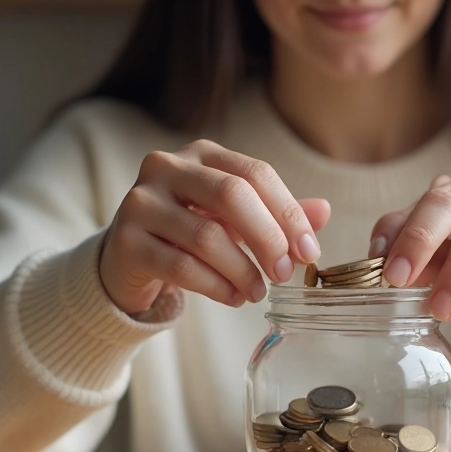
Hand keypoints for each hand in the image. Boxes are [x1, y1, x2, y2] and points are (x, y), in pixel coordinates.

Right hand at [101, 139, 329, 314]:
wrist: (129, 258)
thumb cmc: (190, 232)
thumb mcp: (236, 219)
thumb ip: (277, 214)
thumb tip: (324, 211)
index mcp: (201, 154)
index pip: (255, 173)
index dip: (288, 213)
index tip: (309, 251)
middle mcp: (166, 167)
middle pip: (231, 196)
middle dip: (268, 239)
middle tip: (285, 274)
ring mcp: (141, 202)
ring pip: (206, 236)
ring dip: (242, 271)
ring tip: (257, 293)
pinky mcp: (126, 241)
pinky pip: (182, 267)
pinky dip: (217, 287)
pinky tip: (234, 298)